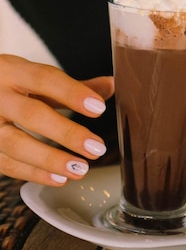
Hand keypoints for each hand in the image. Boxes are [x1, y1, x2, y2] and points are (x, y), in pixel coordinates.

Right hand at [0, 55, 113, 185]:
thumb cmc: (6, 84)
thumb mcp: (32, 75)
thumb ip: (70, 85)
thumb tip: (111, 85)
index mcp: (12, 70)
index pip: (44, 78)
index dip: (72, 93)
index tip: (99, 108)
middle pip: (31, 114)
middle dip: (66, 133)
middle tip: (97, 148)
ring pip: (15, 143)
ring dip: (50, 160)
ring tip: (80, 169)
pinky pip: (5, 163)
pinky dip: (33, 174)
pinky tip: (59, 178)